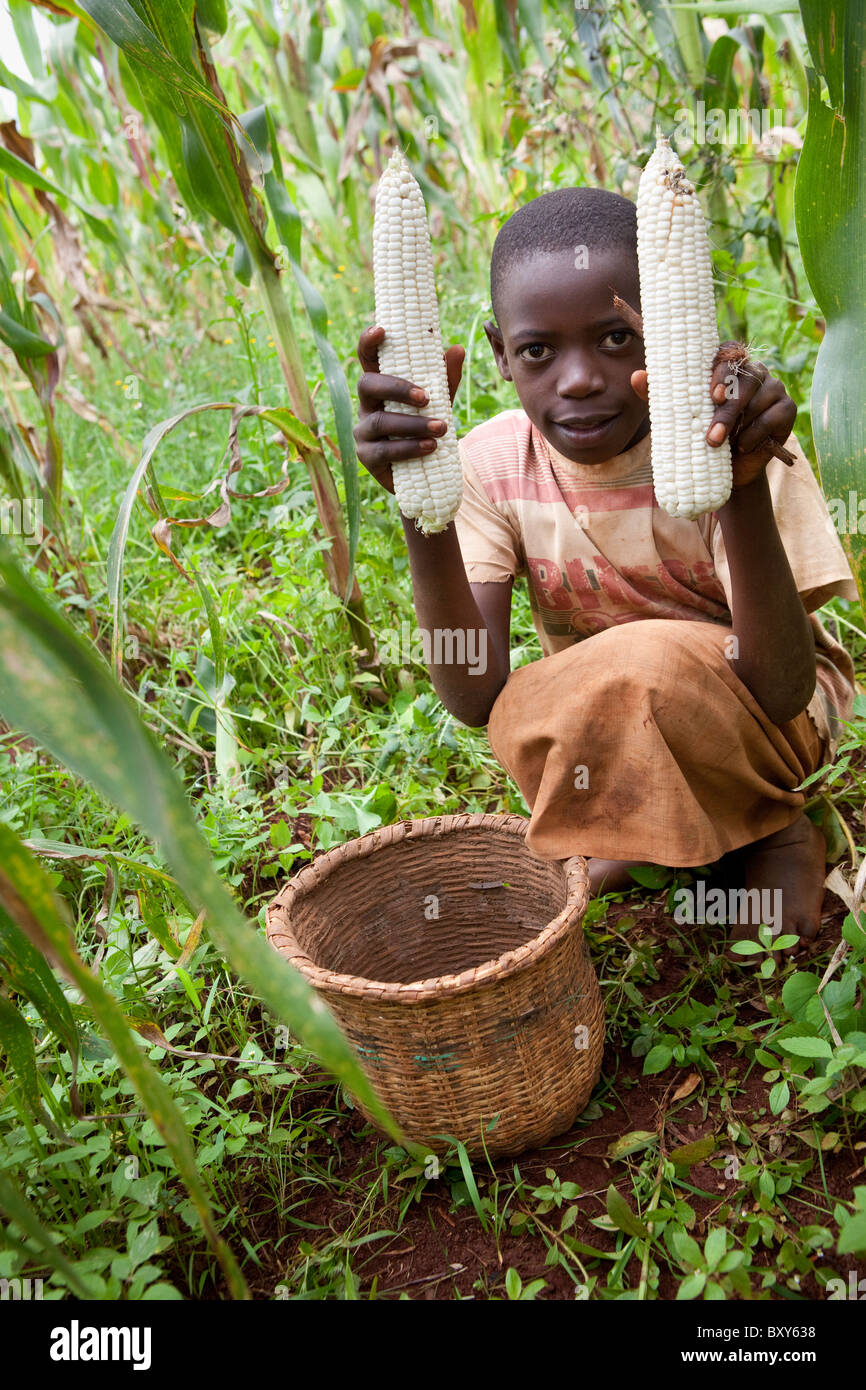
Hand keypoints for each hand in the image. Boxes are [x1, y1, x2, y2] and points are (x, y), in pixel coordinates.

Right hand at [353, 325, 464, 493]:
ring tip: (441, 429)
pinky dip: (410, 448)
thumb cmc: (428, 428)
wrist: (427, 473)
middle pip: (367, 385)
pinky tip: (431, 448)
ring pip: (380, 421)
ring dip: (413, 424)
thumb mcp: (441, 402)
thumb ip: (446, 379)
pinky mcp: (366, 456)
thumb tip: (457, 349)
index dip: (369, 342)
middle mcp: (366, 404)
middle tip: (426, 398)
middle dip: (397, 388)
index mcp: (381, 385)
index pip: (367, 358)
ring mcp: (363, 430)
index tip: (382, 330)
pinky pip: (384, 451)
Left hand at [630, 348, 796, 488]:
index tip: (711, 395)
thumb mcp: (678, 417)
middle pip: (745, 379)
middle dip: (728, 409)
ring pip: (760, 399)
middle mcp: (753, 372)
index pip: (728, 353)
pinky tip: (744, 446)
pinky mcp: (787, 409)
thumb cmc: (701, 436)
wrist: (728, 470)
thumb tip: (636, 376)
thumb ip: (659, 396)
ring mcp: (773, 388)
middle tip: (713, 434)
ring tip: (720, 445)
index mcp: (728, 367)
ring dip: (739, 425)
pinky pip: (773, 417)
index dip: (722, 370)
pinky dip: (756, 434)